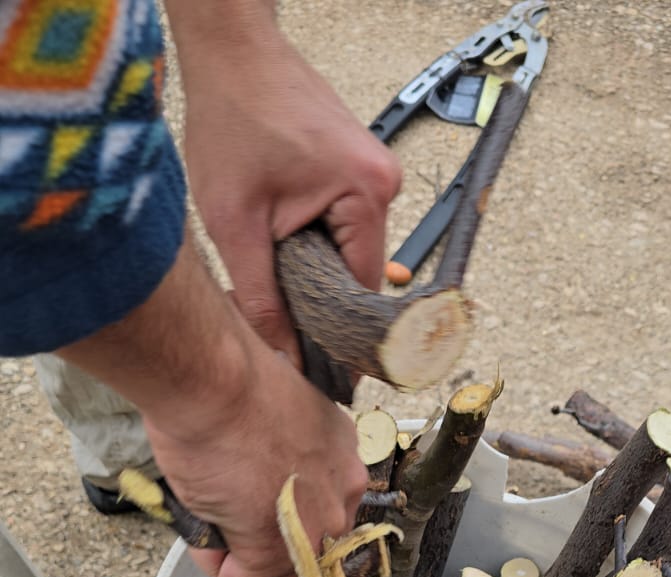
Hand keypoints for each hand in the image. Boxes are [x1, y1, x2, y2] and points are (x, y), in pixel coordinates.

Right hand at [142, 328, 367, 576]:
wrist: (211, 378)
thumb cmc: (231, 382)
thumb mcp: (274, 419)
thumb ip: (281, 456)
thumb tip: (259, 491)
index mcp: (342, 457)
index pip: (329, 516)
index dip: (296, 535)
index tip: (269, 537)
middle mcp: (340, 495)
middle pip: (309, 553)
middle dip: (267, 559)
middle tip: (230, 544)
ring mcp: (310, 528)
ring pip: (275, 571)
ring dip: (237, 559)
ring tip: (207, 521)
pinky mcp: (273, 549)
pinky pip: (240, 575)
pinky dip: (213, 559)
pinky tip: (201, 527)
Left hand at [177, 23, 401, 357]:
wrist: (229, 50)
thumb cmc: (230, 117)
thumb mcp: (236, 224)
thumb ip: (261, 297)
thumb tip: (284, 356)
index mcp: (367, 195)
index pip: (364, 290)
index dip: (340, 334)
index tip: (327, 372)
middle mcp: (382, 183)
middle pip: (357, 271)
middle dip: (320, 297)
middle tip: (283, 323)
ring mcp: (371, 170)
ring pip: (346, 248)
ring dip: (313, 265)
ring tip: (274, 267)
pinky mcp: (353, 163)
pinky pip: (339, 221)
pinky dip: (311, 236)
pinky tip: (279, 233)